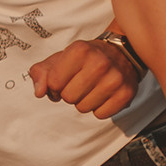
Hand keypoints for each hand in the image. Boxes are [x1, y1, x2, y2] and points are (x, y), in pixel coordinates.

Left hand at [28, 39, 142, 118]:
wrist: (122, 53)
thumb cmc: (87, 58)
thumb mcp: (59, 59)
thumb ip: (41, 73)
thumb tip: (39, 91)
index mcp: (80, 51)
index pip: (54, 83)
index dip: (55, 85)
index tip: (64, 79)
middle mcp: (99, 63)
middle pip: (68, 97)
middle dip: (70, 93)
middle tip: (80, 83)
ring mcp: (115, 79)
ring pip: (83, 108)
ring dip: (84, 101)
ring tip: (92, 87)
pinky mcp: (126, 93)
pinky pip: (101, 115)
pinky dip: (100, 108)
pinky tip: (104, 94)